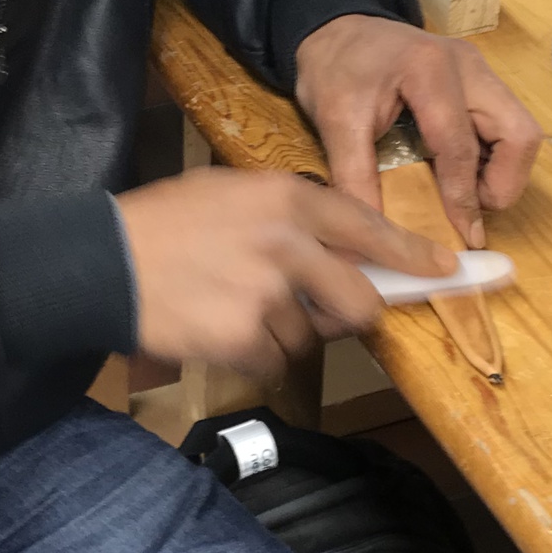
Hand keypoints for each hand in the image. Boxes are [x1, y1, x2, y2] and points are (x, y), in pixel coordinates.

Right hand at [116, 169, 454, 377]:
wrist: (103, 261)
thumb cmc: (166, 223)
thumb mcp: (232, 193)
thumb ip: (291, 216)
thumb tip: (344, 250)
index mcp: (286, 199)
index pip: (370, 229)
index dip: (413, 255)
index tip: (448, 270)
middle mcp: (287, 244)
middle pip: (361, 302)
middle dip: (349, 315)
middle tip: (319, 310)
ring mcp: (267, 294)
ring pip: (311, 337)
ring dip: (284, 332)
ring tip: (234, 306)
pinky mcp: (244, 337)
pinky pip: (274, 360)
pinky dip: (252, 353)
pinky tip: (217, 326)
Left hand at [292, 15, 542, 246]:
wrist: (335, 27)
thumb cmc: (334, 69)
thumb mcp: (334, 121)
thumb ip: (354, 177)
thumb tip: (367, 238)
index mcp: (429, 69)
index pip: (460, 145)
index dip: (464, 198)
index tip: (464, 237)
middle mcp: (468, 65)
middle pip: (520, 132)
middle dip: (504, 182)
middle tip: (472, 208)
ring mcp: (480, 70)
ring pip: (521, 130)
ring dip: (503, 171)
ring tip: (466, 193)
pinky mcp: (480, 80)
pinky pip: (507, 125)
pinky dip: (494, 158)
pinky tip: (462, 173)